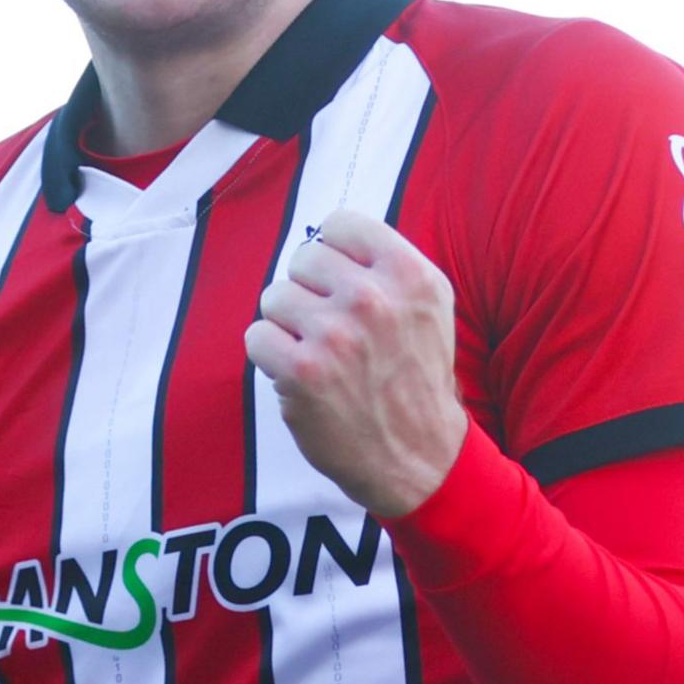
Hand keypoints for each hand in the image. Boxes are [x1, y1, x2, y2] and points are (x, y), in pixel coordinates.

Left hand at [241, 209, 465, 516]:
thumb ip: (383, 266)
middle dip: (309, 292)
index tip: (341, 283)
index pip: (340, 224)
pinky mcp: (302, 371)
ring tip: (321, 355)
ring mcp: (336, 335)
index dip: (333, 254)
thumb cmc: (415, 378)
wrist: (421, 459)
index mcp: (411, 275)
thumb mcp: (427, 308)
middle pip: (303, 259)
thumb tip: (326, 238)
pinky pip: (256, 336)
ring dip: (288, 326)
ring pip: (274, 297)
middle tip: (333, 330)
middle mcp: (374, 299)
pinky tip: (301, 376)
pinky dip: (271, 357)